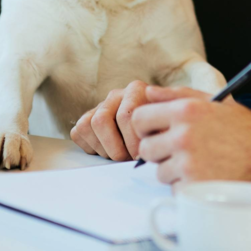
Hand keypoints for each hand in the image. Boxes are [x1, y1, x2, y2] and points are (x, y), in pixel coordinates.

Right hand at [70, 81, 199, 160]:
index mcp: (137, 90)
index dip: (132, 141)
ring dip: (105, 148)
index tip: (142, 156)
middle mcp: (116, 94)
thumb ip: (162, 131)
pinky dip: (92, 147)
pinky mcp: (86, 118)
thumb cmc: (164, 133)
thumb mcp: (170, 128)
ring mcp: (100, 105)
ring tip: (120, 156)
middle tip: (129, 160)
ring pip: (90, 125)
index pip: (127, 115)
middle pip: (102, 120)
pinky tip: (109, 151)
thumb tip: (143, 150)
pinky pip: (79, 132)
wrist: (159, 132)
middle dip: (116, 148)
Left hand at [131, 86, 250, 184]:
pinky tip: (207, 178)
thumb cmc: (246, 129)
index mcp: (185, 110)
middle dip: (159, 151)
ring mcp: (188, 163)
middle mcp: (183, 135)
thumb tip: (148, 92)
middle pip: (145, 149)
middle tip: (181, 152)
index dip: (146, 127)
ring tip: (200, 164)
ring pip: (159, 172)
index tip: (156, 132)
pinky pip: (175, 190)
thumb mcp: (215, 102)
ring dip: (174, 171)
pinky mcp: (195, 188)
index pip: (138, 118)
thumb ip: (177, 95)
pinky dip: (187, 188)